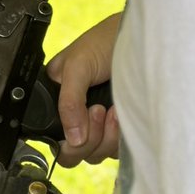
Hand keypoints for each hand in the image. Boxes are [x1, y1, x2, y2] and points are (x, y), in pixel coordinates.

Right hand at [46, 12, 121, 166]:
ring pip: (97, 154)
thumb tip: (72, 139)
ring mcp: (99, 124)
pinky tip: (123, 112)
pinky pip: (116, 150)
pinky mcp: (120, 128)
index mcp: (58, 101)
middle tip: (98, 110)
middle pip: (75, 154)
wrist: (140, 39)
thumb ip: (68, 103)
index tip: (81, 120)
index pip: (54, 140)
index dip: (67, 140)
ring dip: (107, 136)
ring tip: (114, 109)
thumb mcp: (77, 65)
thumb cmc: (105, 41)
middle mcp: (76, 117)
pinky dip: (120, 136)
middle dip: (89, 137)